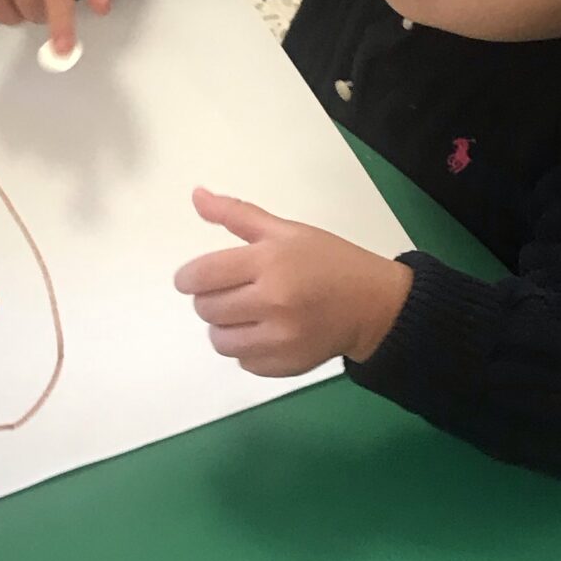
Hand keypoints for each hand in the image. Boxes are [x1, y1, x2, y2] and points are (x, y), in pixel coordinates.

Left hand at [175, 186, 412, 374]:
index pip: (201, 276)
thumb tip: (196, 196)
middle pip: (206, 309)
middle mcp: (273, 301)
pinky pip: (243, 362)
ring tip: (247, 314)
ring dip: (224, 327)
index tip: (192, 279)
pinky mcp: (286, 365)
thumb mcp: (285, 231)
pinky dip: (247, 350)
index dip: (187, 278)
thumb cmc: (328, 261)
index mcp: (269, 261)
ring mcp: (280, 338)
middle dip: (210, 299)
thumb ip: (236, 214)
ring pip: (219, 340)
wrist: (373, 304)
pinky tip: (267, 332)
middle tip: (232, 292)